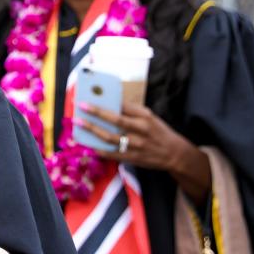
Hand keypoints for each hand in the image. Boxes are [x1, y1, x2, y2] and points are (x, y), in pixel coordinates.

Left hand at [76, 101, 207, 193]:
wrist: (174, 154)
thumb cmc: (159, 132)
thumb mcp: (150, 117)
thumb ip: (133, 111)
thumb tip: (112, 102)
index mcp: (145, 116)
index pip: (124, 106)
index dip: (108, 101)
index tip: (92, 95)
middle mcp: (141, 130)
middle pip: (115, 120)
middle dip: (96, 113)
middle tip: (81, 106)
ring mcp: (136, 145)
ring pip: (110, 137)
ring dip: (92, 130)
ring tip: (79, 124)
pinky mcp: (132, 158)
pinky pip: (112, 153)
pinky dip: (99, 149)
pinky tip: (88, 144)